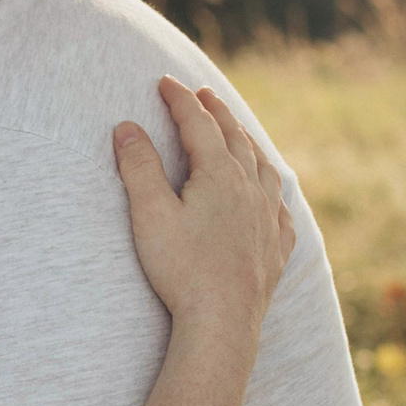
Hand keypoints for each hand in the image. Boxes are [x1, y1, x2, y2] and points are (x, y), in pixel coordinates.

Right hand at [113, 78, 294, 335]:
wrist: (222, 323)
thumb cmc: (181, 270)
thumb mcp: (150, 214)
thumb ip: (138, 167)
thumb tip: (125, 127)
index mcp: (220, 175)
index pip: (198, 124)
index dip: (179, 100)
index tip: (164, 82)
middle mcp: (250, 190)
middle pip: (236, 138)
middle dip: (217, 113)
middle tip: (204, 95)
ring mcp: (267, 220)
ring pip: (264, 168)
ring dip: (249, 144)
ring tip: (241, 135)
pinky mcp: (275, 251)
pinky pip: (280, 211)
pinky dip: (273, 193)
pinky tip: (271, 198)